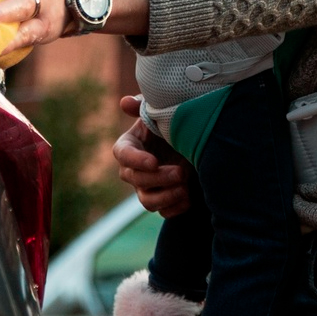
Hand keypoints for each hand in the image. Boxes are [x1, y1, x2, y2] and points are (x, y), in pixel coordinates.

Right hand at [112, 95, 190, 217]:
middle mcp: (133, 169)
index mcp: (129, 145)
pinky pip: (164, 212)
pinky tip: (189, 197)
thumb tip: (125, 103)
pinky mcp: (162, 201)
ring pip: (147, 201)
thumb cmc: (171, 122)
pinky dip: (176, 207)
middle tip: (180, 171)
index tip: (154, 162)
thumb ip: (142, 107)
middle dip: (158, 178)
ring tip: (185, 187)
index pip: (122, 154)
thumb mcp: (159, 112)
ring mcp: (147, 187)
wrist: (194, 141)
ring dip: (166, 196)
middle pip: (136, 180)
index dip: (136, 160)